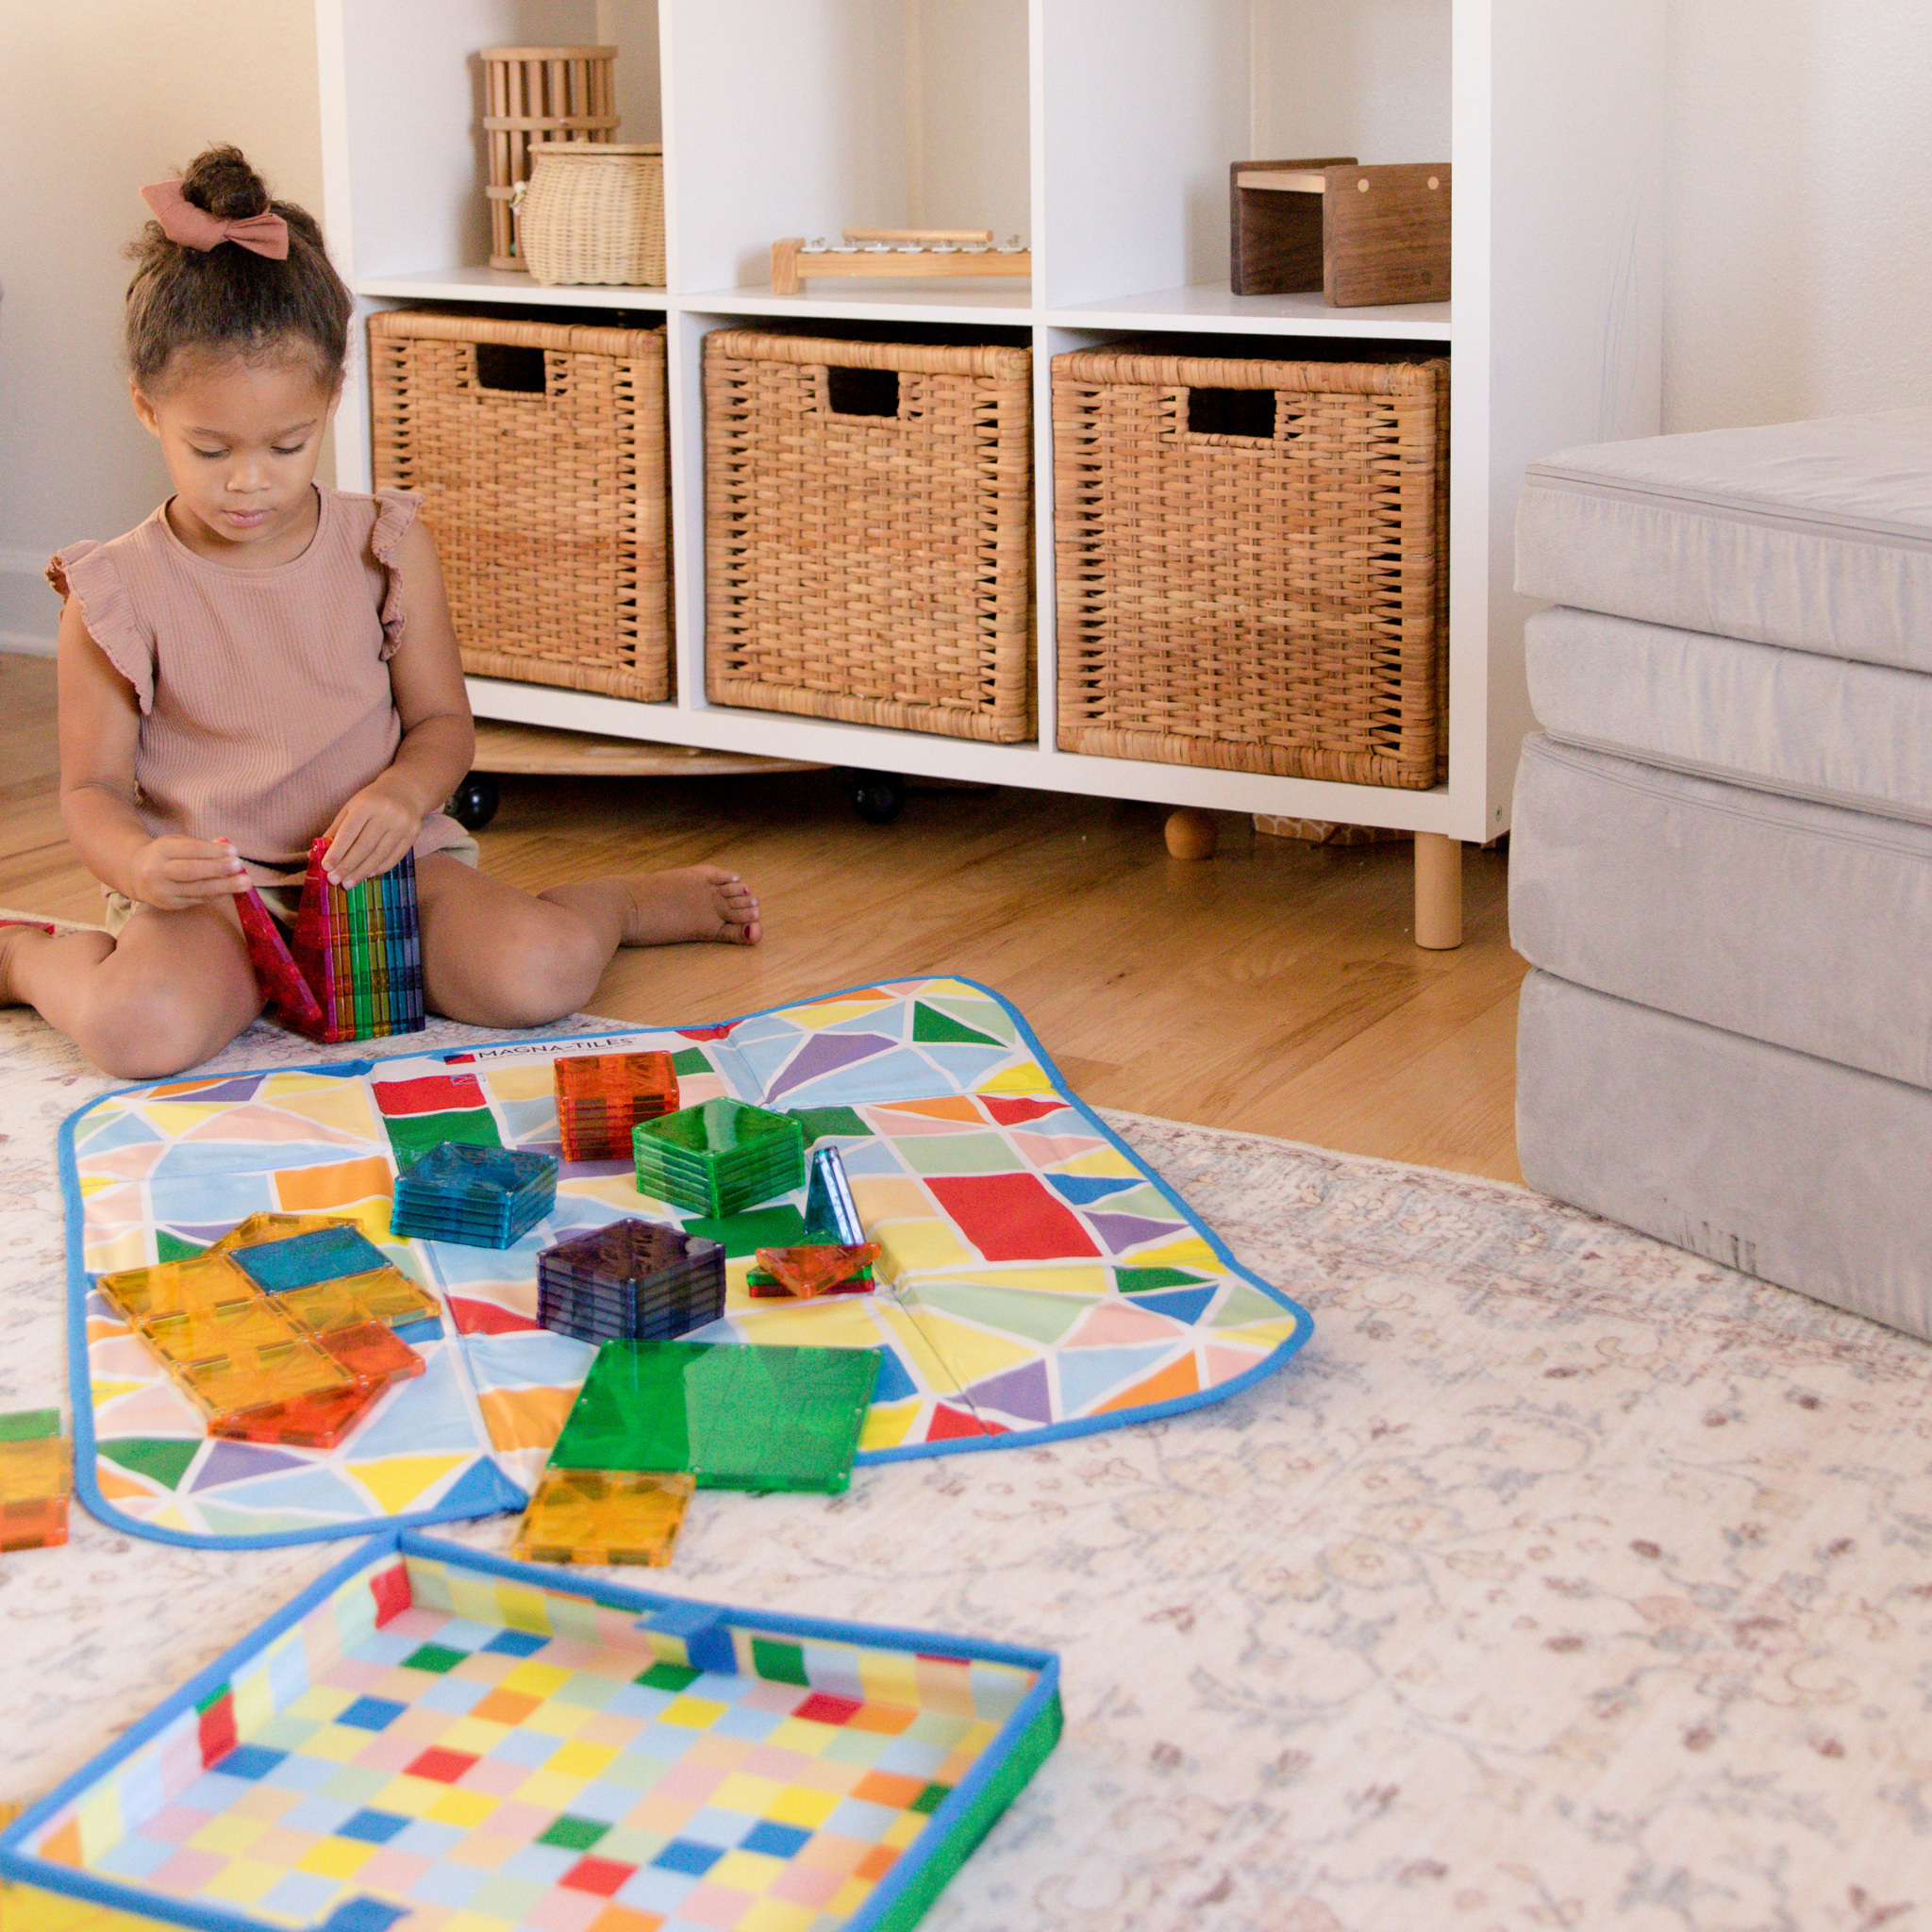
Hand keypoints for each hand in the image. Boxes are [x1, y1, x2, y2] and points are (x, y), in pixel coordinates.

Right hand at [129, 835, 249, 911]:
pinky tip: (231, 890)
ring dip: (224, 886)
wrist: (135, 873)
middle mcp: (157, 871)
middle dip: (217, 869)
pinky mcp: (169, 905)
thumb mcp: (178, 843)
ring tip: (245, 883)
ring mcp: (162, 891)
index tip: (234, 851)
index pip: (189, 850)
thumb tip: (228, 847)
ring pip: (196, 889)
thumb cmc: (165, 855)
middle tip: (240, 866)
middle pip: (191, 871)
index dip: (212, 851)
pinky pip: (197, 899)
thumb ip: (202, 845)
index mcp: (161, 850)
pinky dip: (216, 894)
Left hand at [320, 784, 422, 888]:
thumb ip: (335, 830)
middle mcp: (386, 814)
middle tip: (335, 880)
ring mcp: (402, 825)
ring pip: (379, 855)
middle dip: (348, 866)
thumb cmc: (371, 801)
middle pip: (364, 846)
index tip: (326, 867)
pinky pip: (394, 857)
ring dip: (362, 872)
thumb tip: (315, 853)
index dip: (337, 852)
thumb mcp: (351, 808)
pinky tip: (367, 875)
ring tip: (348, 883)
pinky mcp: (413, 834)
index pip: (349, 832)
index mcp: (367, 804)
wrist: (405, 791)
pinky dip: (379, 868)